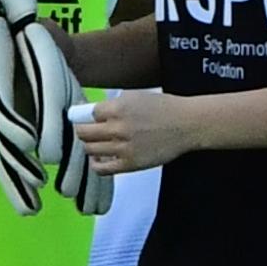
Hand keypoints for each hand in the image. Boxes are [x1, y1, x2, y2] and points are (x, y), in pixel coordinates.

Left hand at [71, 88, 199, 176]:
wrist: (186, 125)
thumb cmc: (164, 109)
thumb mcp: (135, 96)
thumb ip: (112, 105)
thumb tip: (90, 112)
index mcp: (117, 108)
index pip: (86, 114)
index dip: (81, 115)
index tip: (80, 117)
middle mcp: (118, 128)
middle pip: (83, 133)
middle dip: (81, 130)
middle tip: (83, 130)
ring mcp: (123, 148)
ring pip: (90, 150)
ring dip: (88, 146)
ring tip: (93, 143)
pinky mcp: (130, 164)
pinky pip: (102, 169)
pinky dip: (96, 164)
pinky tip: (98, 159)